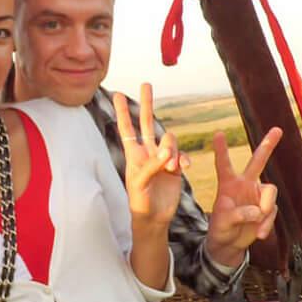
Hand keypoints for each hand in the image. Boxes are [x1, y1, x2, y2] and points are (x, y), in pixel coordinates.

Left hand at [111, 84, 182, 235]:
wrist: (154, 218)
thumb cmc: (140, 202)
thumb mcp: (139, 184)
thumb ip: (151, 165)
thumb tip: (167, 150)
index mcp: (133, 155)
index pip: (127, 128)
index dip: (122, 112)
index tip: (117, 94)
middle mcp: (148, 152)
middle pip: (147, 122)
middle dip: (146, 103)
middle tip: (145, 84)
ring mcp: (163, 158)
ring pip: (170, 139)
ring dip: (172, 149)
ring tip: (170, 166)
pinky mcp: (176, 166)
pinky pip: (182, 155)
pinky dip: (184, 158)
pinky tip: (184, 167)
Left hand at [206, 127, 281, 269]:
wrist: (229, 244)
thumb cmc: (220, 230)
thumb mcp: (222, 222)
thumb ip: (237, 214)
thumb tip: (258, 211)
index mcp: (228, 184)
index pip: (224, 164)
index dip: (221, 150)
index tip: (218, 133)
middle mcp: (244, 184)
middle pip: (257, 161)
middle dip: (268, 145)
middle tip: (277, 129)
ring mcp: (257, 195)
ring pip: (270, 191)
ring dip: (266, 207)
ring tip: (257, 221)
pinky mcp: (267, 208)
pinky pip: (272, 211)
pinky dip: (267, 223)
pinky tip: (260, 234)